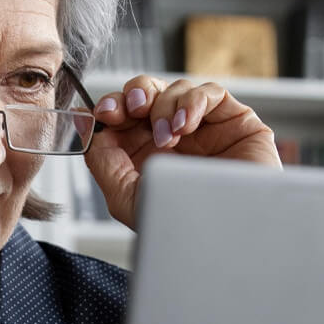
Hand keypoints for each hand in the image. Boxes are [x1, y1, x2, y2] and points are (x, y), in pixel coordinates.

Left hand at [84, 75, 279, 229]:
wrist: (228, 236)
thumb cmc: (181, 226)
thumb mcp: (127, 197)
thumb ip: (103, 162)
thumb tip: (87, 127)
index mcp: (148, 152)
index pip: (125, 114)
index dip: (113, 105)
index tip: (104, 113)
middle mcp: (176, 137)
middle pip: (149, 92)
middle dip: (135, 94)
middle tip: (132, 109)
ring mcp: (206, 127)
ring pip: (177, 88)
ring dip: (164, 107)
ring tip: (169, 137)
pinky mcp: (236, 121)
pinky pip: (211, 92)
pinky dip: (192, 102)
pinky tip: (186, 126)